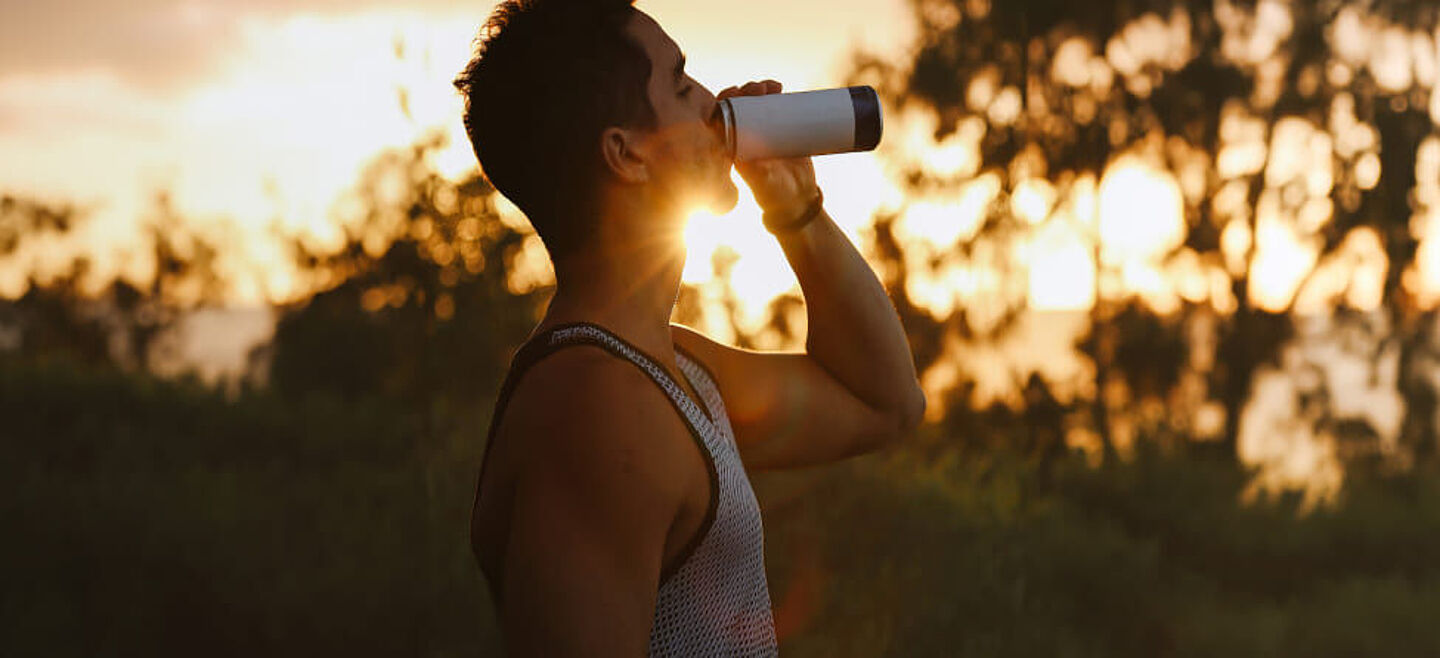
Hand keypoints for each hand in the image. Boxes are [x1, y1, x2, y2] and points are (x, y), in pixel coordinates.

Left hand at [716, 80, 819, 221]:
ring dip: (759, 90)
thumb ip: (759, 174)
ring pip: (755, 103)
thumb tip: (752, 161)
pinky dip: (774, 94)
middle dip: (745, 92)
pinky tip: (778, 86)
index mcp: (732, 147)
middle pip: (738, 106)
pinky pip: (773, 106)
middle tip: (757, 87)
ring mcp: (762, 131)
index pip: (722, 118)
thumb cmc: (776, 194)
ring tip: (771, 86)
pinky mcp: (779, 128)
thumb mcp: (765, 184)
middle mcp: (745, 136)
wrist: (798, 197)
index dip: (725, 103)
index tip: (736, 93)